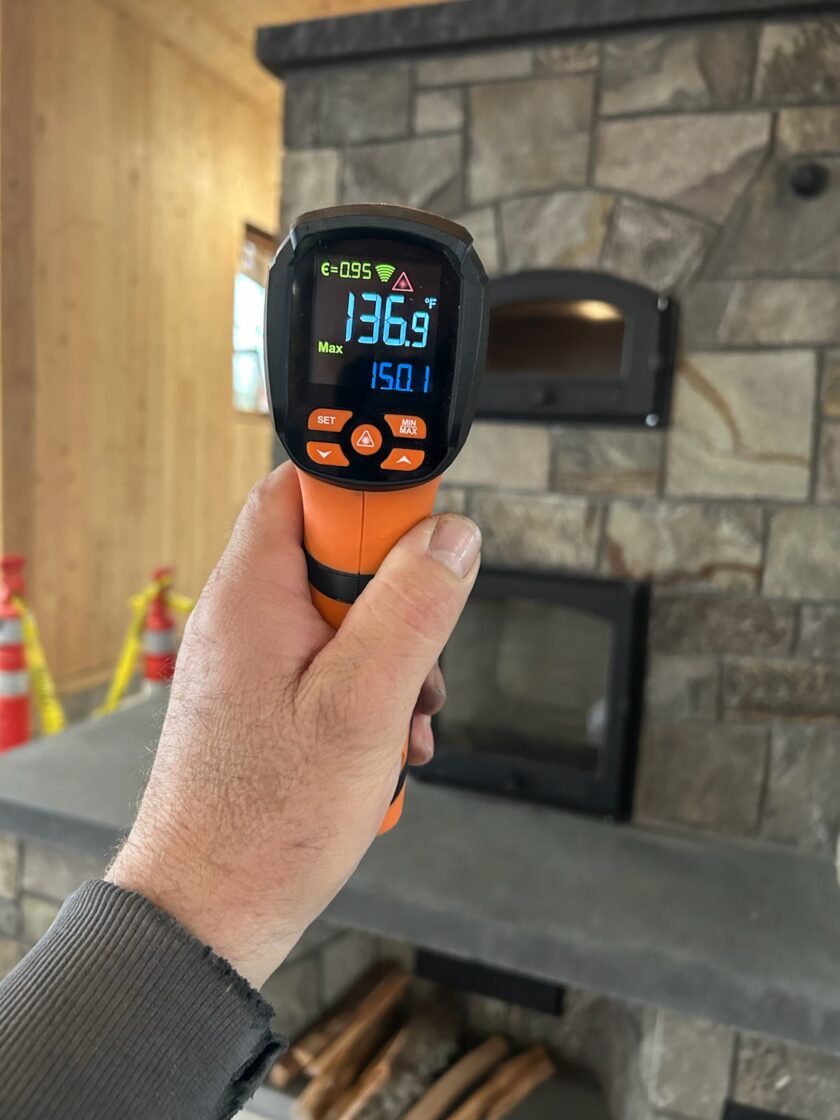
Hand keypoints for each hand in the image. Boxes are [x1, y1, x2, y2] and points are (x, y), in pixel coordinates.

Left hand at [107, 464, 480, 987]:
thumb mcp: (363, 705)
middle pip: (338, 555)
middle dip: (398, 602)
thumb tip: (451, 538)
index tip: (418, 530)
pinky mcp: (265, 698)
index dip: (368, 496)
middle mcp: (245, 615)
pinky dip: (369, 695)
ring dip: (393, 661)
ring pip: (344, 618)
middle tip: (416, 661)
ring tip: (403, 724)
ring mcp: (254, 660)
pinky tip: (384, 747)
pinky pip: (330, 666)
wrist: (209, 909)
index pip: (304, 487)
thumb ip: (412, 611)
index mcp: (252, 593)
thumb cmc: (264, 821)